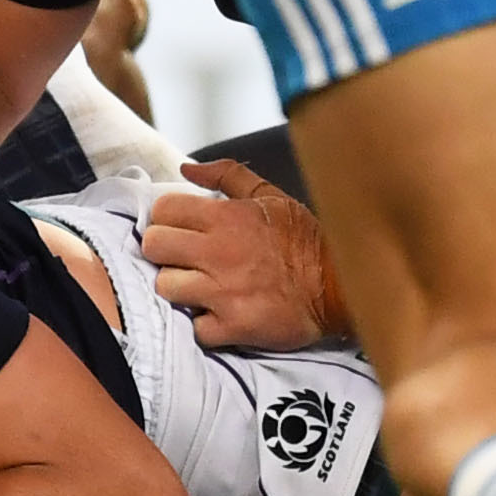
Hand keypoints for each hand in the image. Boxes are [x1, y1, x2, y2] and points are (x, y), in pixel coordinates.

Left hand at [140, 159, 348, 350]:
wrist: (342, 287)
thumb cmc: (304, 241)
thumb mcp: (271, 198)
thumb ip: (227, 176)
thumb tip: (187, 168)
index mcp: (227, 217)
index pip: (162, 210)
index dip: (165, 220)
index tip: (178, 230)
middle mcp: (221, 252)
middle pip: (153, 247)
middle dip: (164, 253)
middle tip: (183, 259)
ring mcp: (225, 291)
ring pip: (165, 287)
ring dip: (180, 290)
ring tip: (202, 288)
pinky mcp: (233, 326)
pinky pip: (194, 327)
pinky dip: (205, 325)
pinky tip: (220, 315)